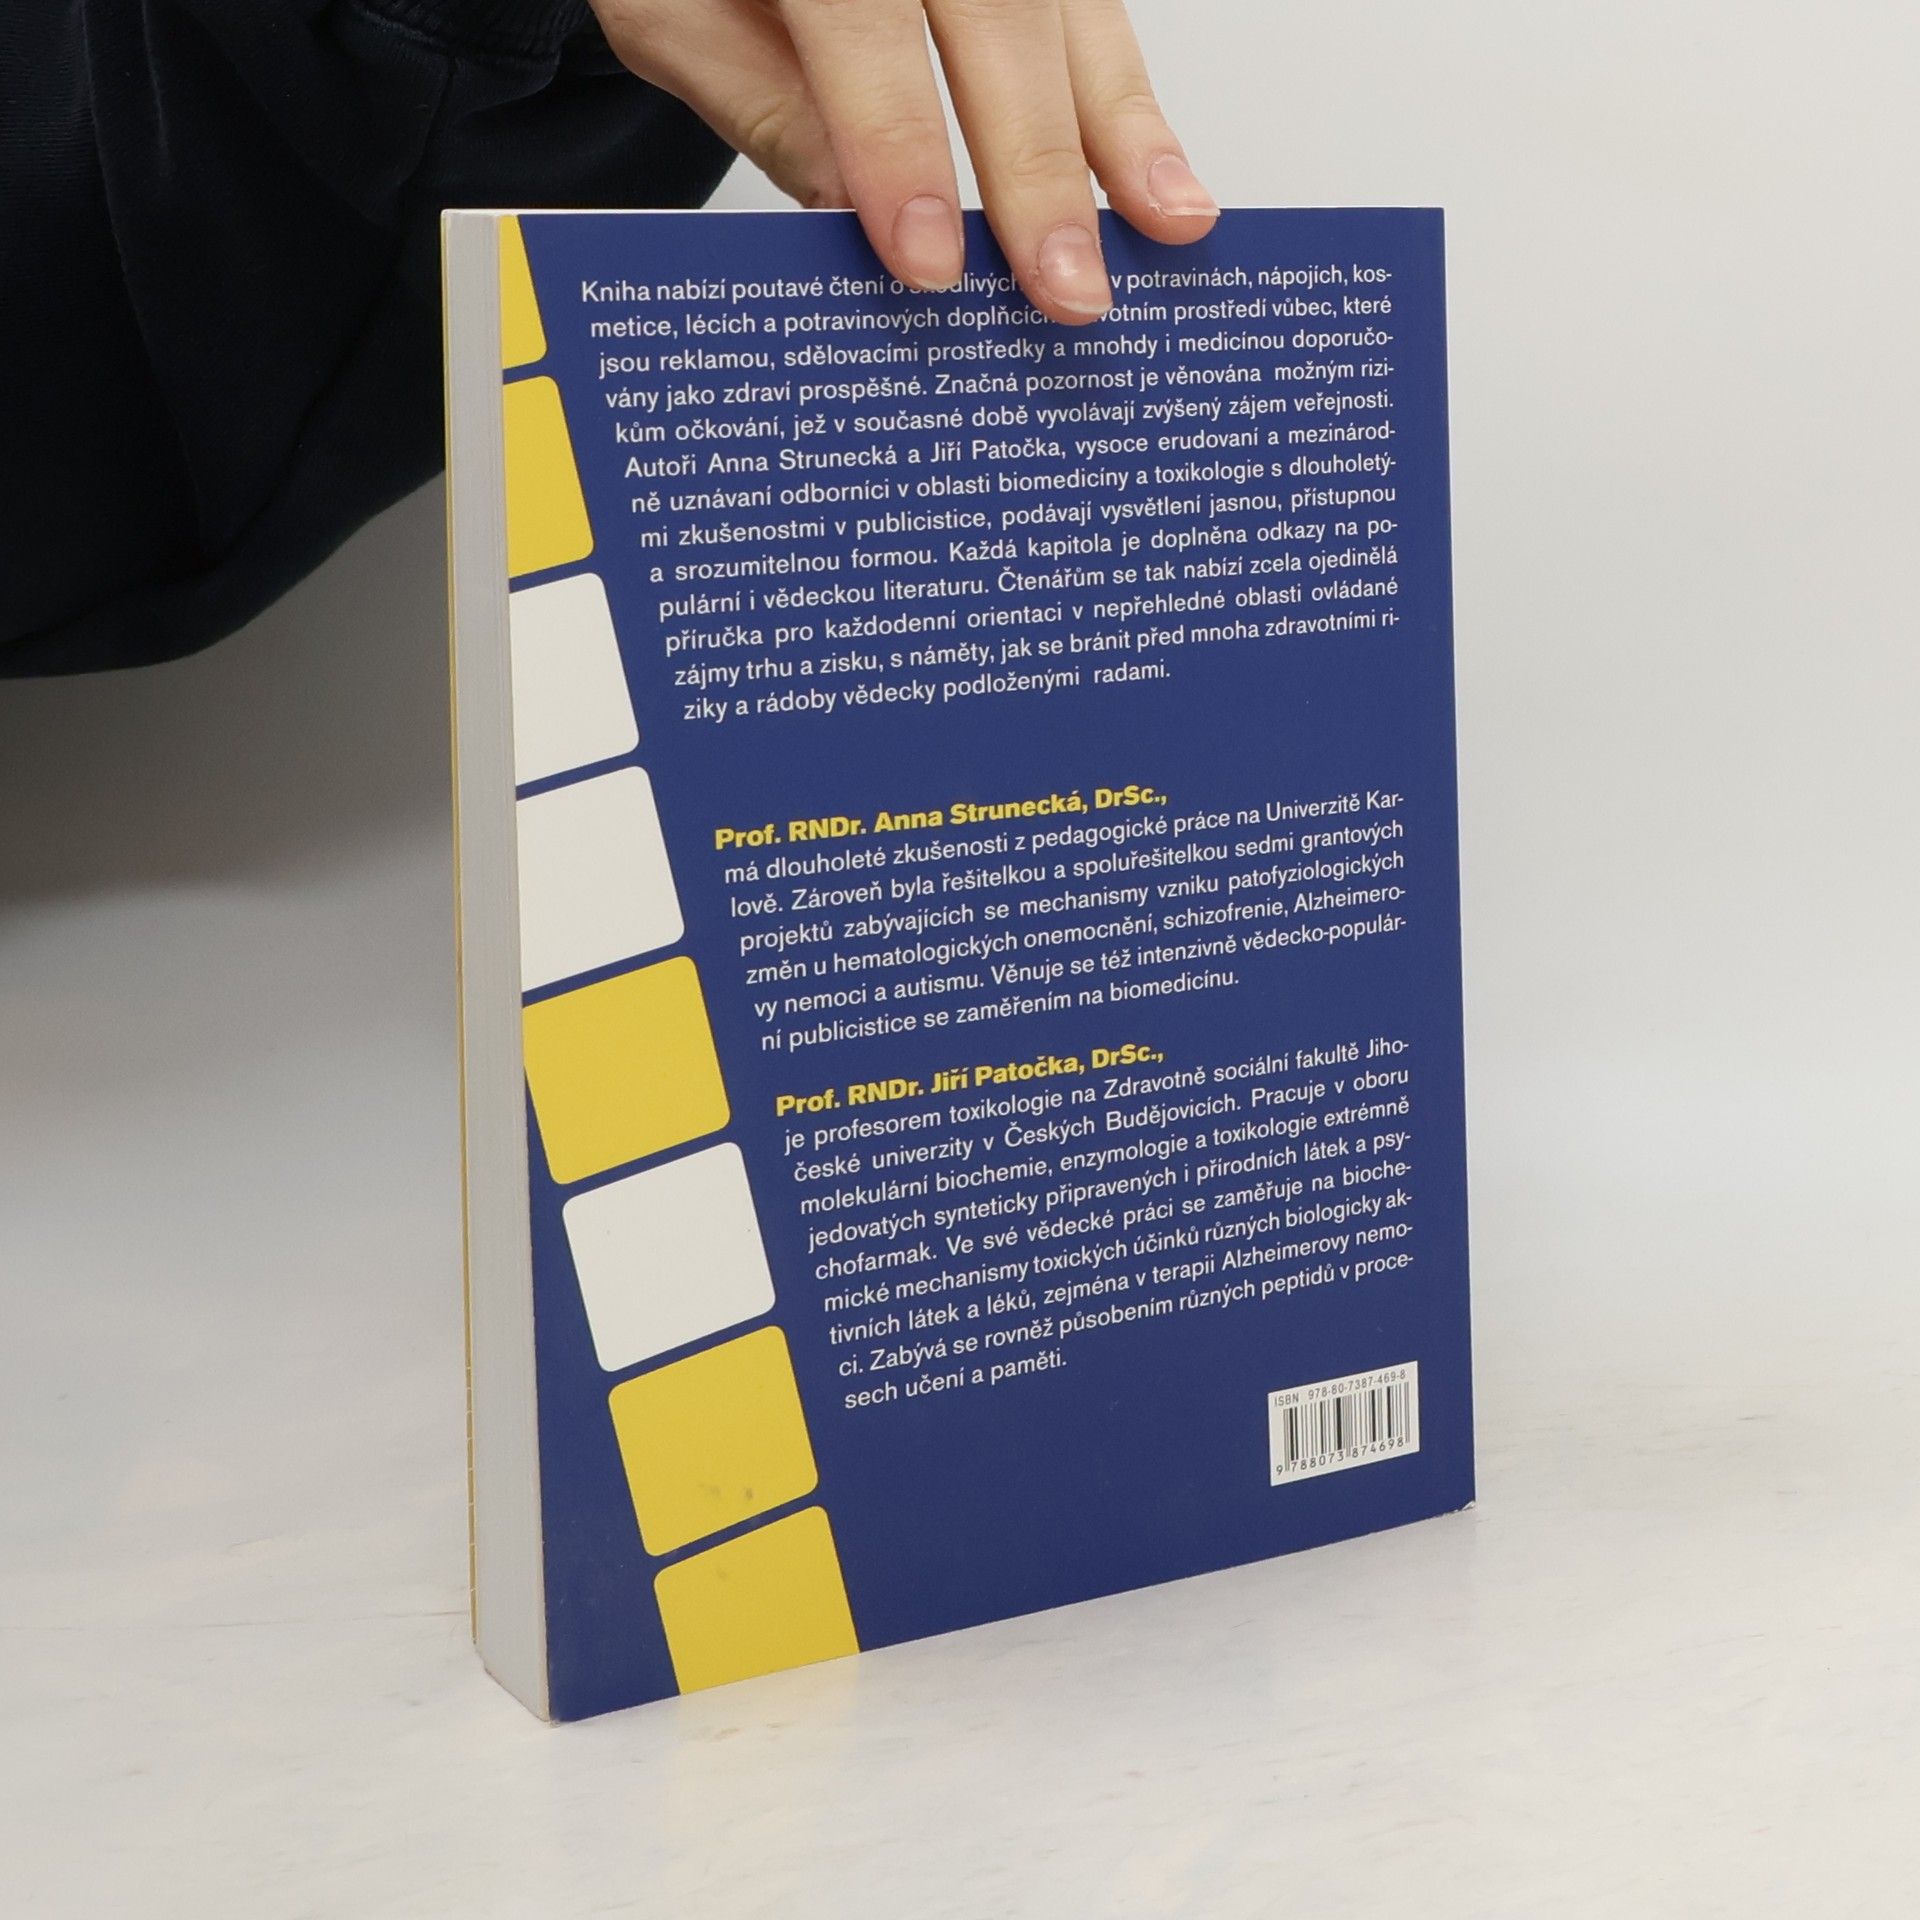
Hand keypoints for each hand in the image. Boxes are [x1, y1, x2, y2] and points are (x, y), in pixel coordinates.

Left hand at [587, 0, 1218, 324]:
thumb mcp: (679, 21)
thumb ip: (768, 106)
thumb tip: (857, 217)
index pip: (862, 23)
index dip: (897, 143)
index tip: (926, 262)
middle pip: (997, 20)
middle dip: (1035, 166)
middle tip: (1063, 287)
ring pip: (1066, 15)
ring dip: (1123, 131)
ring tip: (1167, 224)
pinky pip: (1093, 18)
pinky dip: (1130, 105)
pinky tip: (1164, 181)